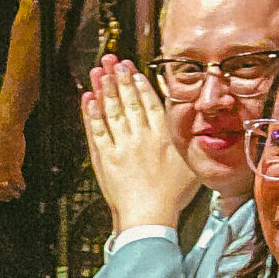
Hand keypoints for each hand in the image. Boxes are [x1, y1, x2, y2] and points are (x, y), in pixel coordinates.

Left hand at [0, 120, 24, 200]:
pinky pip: (16, 179)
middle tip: (9, 198)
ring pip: (7, 186)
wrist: (6, 126)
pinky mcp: (13, 163)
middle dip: (3, 196)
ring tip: (17, 194)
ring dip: (12, 192)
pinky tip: (23, 186)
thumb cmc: (1, 136)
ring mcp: (2, 166)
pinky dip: (20, 184)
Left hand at [83, 56, 196, 232]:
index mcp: (161, 136)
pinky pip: (97, 131)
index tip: (132, 68)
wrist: (149, 217)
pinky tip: (88, 100)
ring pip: (111, 111)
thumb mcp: (190, 165)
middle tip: (112, 60)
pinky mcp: (105, 159)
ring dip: (103, 90)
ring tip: (98, 72)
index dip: (138, 84)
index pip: (148, 102)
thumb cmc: (172, 197)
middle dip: (119, 78)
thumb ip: (186, 140)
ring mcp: (120, 146)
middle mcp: (140, 137)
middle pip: (128, 101)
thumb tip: (190, 122)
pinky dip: (92, 114)